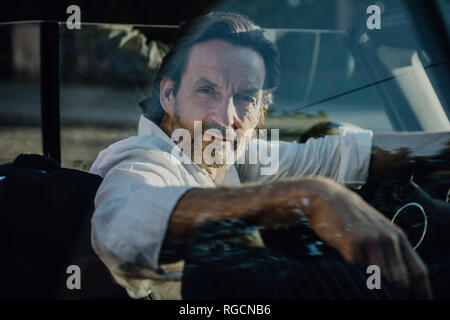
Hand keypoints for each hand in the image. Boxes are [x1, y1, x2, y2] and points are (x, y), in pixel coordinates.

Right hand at [302, 178, 431, 298]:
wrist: (326, 197)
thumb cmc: (348, 215)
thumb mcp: (375, 228)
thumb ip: (387, 248)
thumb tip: (396, 278)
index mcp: (397, 236)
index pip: (418, 271)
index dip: (421, 290)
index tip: (417, 299)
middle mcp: (387, 238)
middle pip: (401, 279)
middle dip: (394, 292)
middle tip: (384, 295)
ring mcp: (370, 240)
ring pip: (381, 277)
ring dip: (375, 287)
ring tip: (365, 287)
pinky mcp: (351, 242)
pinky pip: (358, 270)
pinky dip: (356, 279)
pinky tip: (351, 278)